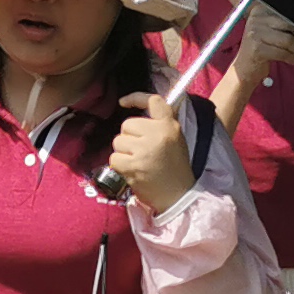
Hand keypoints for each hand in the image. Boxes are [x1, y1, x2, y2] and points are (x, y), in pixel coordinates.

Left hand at [110, 90, 195, 211]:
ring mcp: (145, 150)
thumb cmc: (174, 168)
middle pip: (127, 125)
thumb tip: (135, 116)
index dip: (135, 98)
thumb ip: (159, 126)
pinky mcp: (134, 165)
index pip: (153, 101)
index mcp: (170, 125)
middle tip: (141, 152)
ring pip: (118, 142)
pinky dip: (119, 166)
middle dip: (128, 138)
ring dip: (123, 153)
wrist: (178, 196)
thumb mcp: (174, 140)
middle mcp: (158, 134)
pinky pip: (114, 158)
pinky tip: (132, 172)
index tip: (123, 102)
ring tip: (138, 163)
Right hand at [228, 0, 293, 84]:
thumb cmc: (261, 49)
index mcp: (260, 10)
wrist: (244, 69)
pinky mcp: (256, 49)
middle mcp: (256, 19)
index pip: (286, 14)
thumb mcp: (269, 31)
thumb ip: (284, 24)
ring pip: (288, 40)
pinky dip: (291, 58)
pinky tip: (292, 60)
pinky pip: (283, 53)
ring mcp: (254, 34)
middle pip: (289, 25)